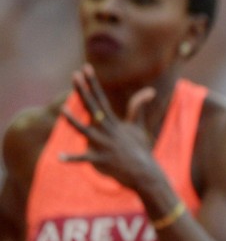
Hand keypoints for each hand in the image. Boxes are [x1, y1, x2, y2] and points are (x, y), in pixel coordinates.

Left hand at [59, 64, 157, 187]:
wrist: (144, 172)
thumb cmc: (139, 149)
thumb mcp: (138, 126)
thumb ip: (138, 107)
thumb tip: (150, 90)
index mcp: (112, 122)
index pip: (101, 98)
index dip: (93, 83)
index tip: (85, 68)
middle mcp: (107, 130)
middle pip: (92, 108)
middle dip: (83, 91)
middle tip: (74, 75)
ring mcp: (103, 145)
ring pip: (85, 131)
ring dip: (74, 121)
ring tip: (62, 110)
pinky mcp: (101, 160)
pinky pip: (84, 159)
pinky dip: (72, 158)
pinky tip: (59, 157)